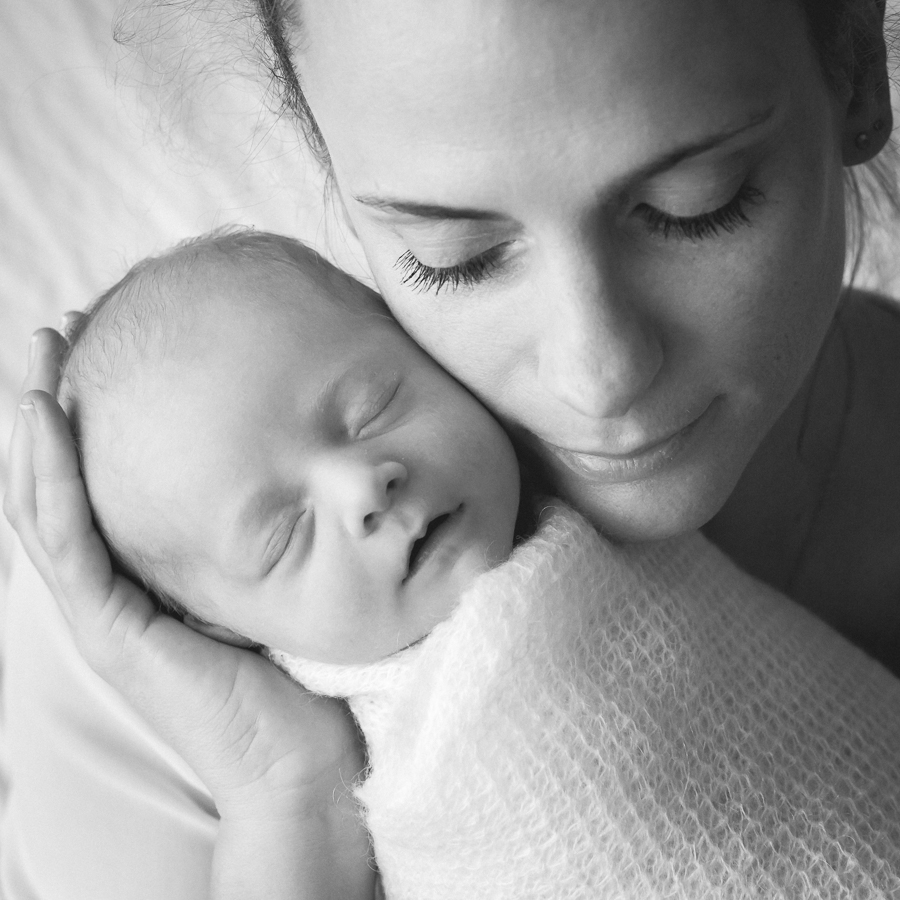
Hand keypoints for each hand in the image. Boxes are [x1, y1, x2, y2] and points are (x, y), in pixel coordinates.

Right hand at [4, 324, 365, 818]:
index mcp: (148, 575)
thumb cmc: (301, 674)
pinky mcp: (112, 632)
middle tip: (54, 330)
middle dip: (51, 402)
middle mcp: (116, 587)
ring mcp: (105, 611)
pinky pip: (70, 543)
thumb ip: (266, 527)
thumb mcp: (277, 578)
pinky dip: (51, 480)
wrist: (305, 762)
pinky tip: (44, 420)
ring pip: (47, 503)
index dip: (89, 416)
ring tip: (37, 351)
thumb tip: (297, 457)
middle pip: (62, 482)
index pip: (100, 484)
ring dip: (36, 425)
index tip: (98, 347)